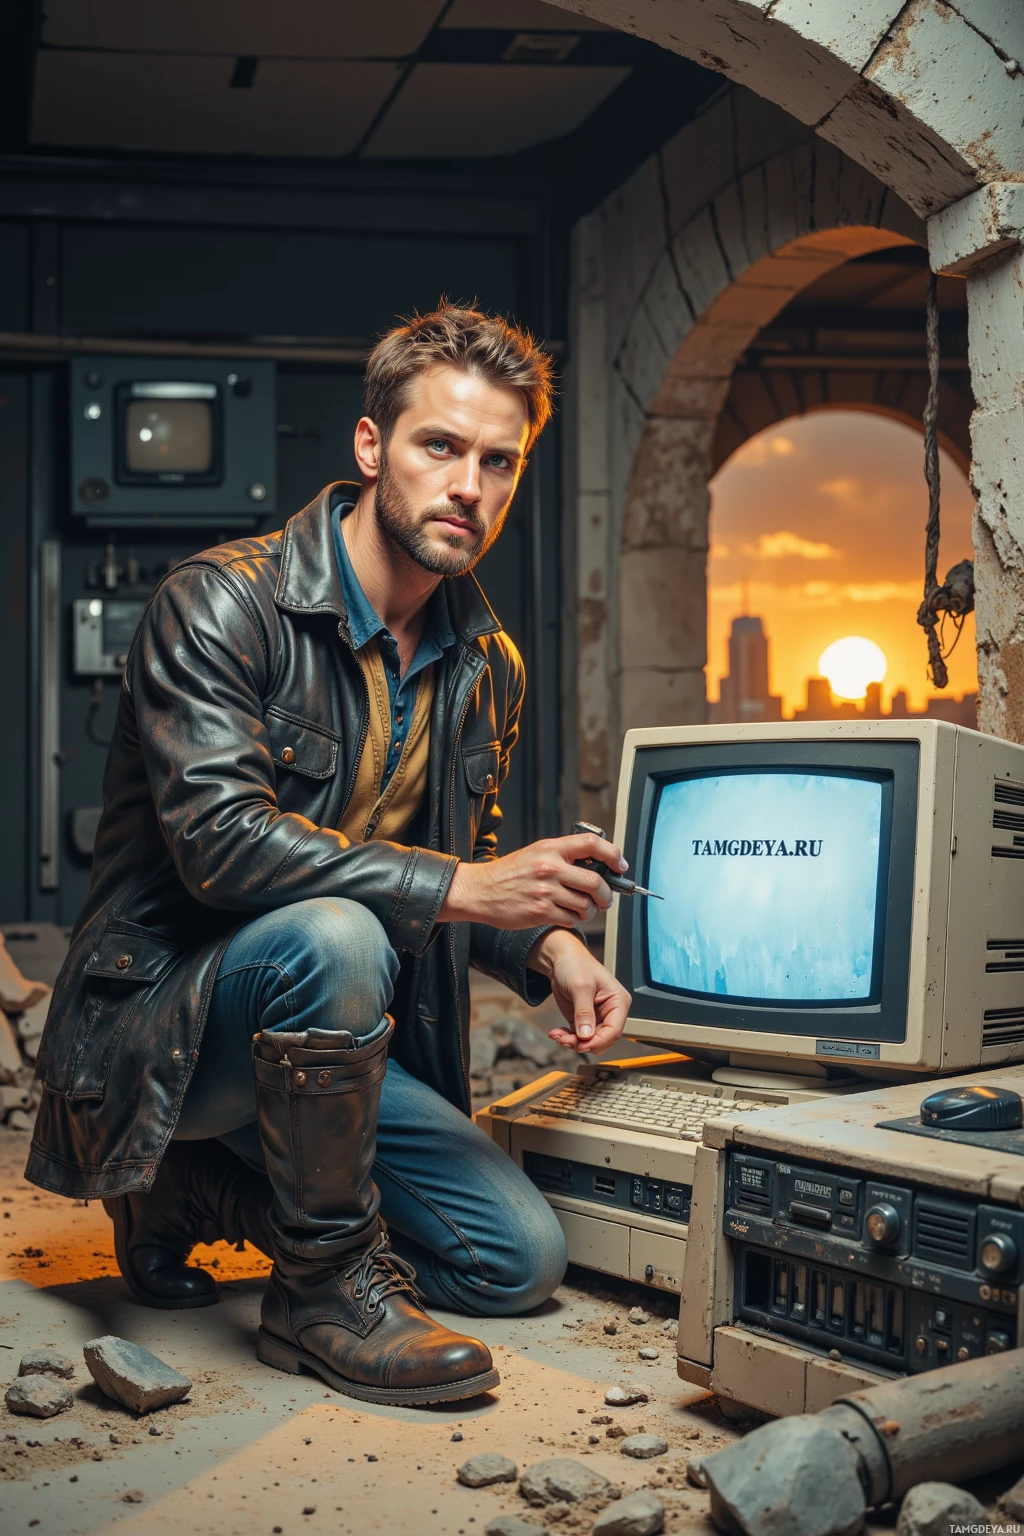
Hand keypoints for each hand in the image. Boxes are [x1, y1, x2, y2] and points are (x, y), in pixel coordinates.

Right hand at [439, 831, 627, 930]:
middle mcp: (549, 868)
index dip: (613, 854)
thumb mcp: (535, 853)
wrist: (480, 891)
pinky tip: (567, 915)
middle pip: (595, 881)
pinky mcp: (541, 912)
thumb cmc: (508, 873)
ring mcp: (545, 891)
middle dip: (606, 894)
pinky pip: (572, 919)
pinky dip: (575, 920)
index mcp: (550, 848)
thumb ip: (563, 855)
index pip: (592, 844)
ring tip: (583, 909)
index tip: (620, 865)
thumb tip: (597, 863)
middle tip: (605, 898)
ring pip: (586, 904)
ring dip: (590, 910)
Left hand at [528, 930, 631, 1053]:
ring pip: (590, 1041)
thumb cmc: (576, 964)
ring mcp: (596, 1017)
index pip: (615, 1029)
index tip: (582, 1045)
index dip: (599, 1041)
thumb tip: (586, 1036)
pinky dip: (568, 1038)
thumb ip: (584, 1013)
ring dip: (574, 1042)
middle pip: (603, 1039)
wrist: (561, 959)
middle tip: (566, 1040)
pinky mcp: (583, 1020)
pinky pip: (579, 1037)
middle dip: (584, 1043)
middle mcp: (610, 1011)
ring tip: (559, 1036)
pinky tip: (557, 1034)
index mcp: (618, 1001)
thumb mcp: (581, 987)